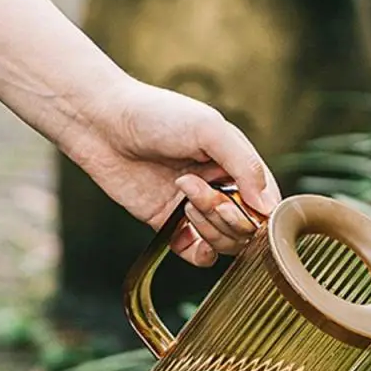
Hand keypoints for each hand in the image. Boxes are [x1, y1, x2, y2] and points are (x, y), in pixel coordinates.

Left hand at [63, 77, 281, 266]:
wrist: (102, 122)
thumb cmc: (157, 114)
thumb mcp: (210, 129)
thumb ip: (245, 166)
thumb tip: (268, 208)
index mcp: (240, 167)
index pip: (268, 207)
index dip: (258, 215)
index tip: (236, 200)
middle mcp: (224, 191)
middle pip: (248, 229)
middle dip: (227, 218)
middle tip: (196, 192)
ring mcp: (198, 210)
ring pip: (226, 244)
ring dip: (209, 229)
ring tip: (183, 195)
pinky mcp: (172, 226)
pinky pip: (199, 256)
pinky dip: (199, 253)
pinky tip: (184, 231)